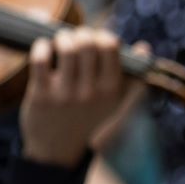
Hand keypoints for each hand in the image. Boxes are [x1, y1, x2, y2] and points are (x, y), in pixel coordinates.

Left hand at [18, 27, 133, 166]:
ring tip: (61, 41)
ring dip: (62, 37)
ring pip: (66, 49)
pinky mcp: (40, 96)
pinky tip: (44, 48)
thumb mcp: (117, 102)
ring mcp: (65, 94)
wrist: (58, 150)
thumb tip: (144, 47)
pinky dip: (41, 47)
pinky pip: (40, 60)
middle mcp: (91, 92)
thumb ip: (132, 75)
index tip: (96, 39)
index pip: (110, 46)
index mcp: (112, 90)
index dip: (102, 35)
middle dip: (81, 33)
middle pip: (87, 43)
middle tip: (76, 38)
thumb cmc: (89, 118)